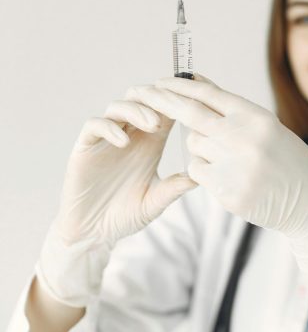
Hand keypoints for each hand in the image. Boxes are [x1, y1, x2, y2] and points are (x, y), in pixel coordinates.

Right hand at [37, 85, 196, 306]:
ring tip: (153, 125)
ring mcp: (107, 139)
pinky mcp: (86, 147)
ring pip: (119, 106)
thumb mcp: (155, 202)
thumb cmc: (126, 216)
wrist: (93, 233)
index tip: (192, 103)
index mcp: (151, 143)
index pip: (164, 111)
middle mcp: (130, 136)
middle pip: (141, 99)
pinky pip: (95, 125)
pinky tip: (124, 142)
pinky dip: (109, 127)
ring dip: (137, 110)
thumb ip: (173, 188)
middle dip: (157, 98)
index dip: (176, 102)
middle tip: (171, 109)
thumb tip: (199, 176)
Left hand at [151, 74, 307, 296]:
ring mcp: (234, 165)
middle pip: (191, 114)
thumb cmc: (288, 160)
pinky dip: (205, 170)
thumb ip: (233, 110)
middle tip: (147, 93)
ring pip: (193, 145)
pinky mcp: (226, 191)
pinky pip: (197, 171)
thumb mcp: (267, 127)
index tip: (162, 80)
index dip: (182, 85)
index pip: (209, 94)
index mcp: (256, 117)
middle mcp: (244, 137)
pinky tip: (230, 177)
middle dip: (165, 102)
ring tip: (230, 158)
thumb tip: (197, 84)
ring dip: (201, 147)